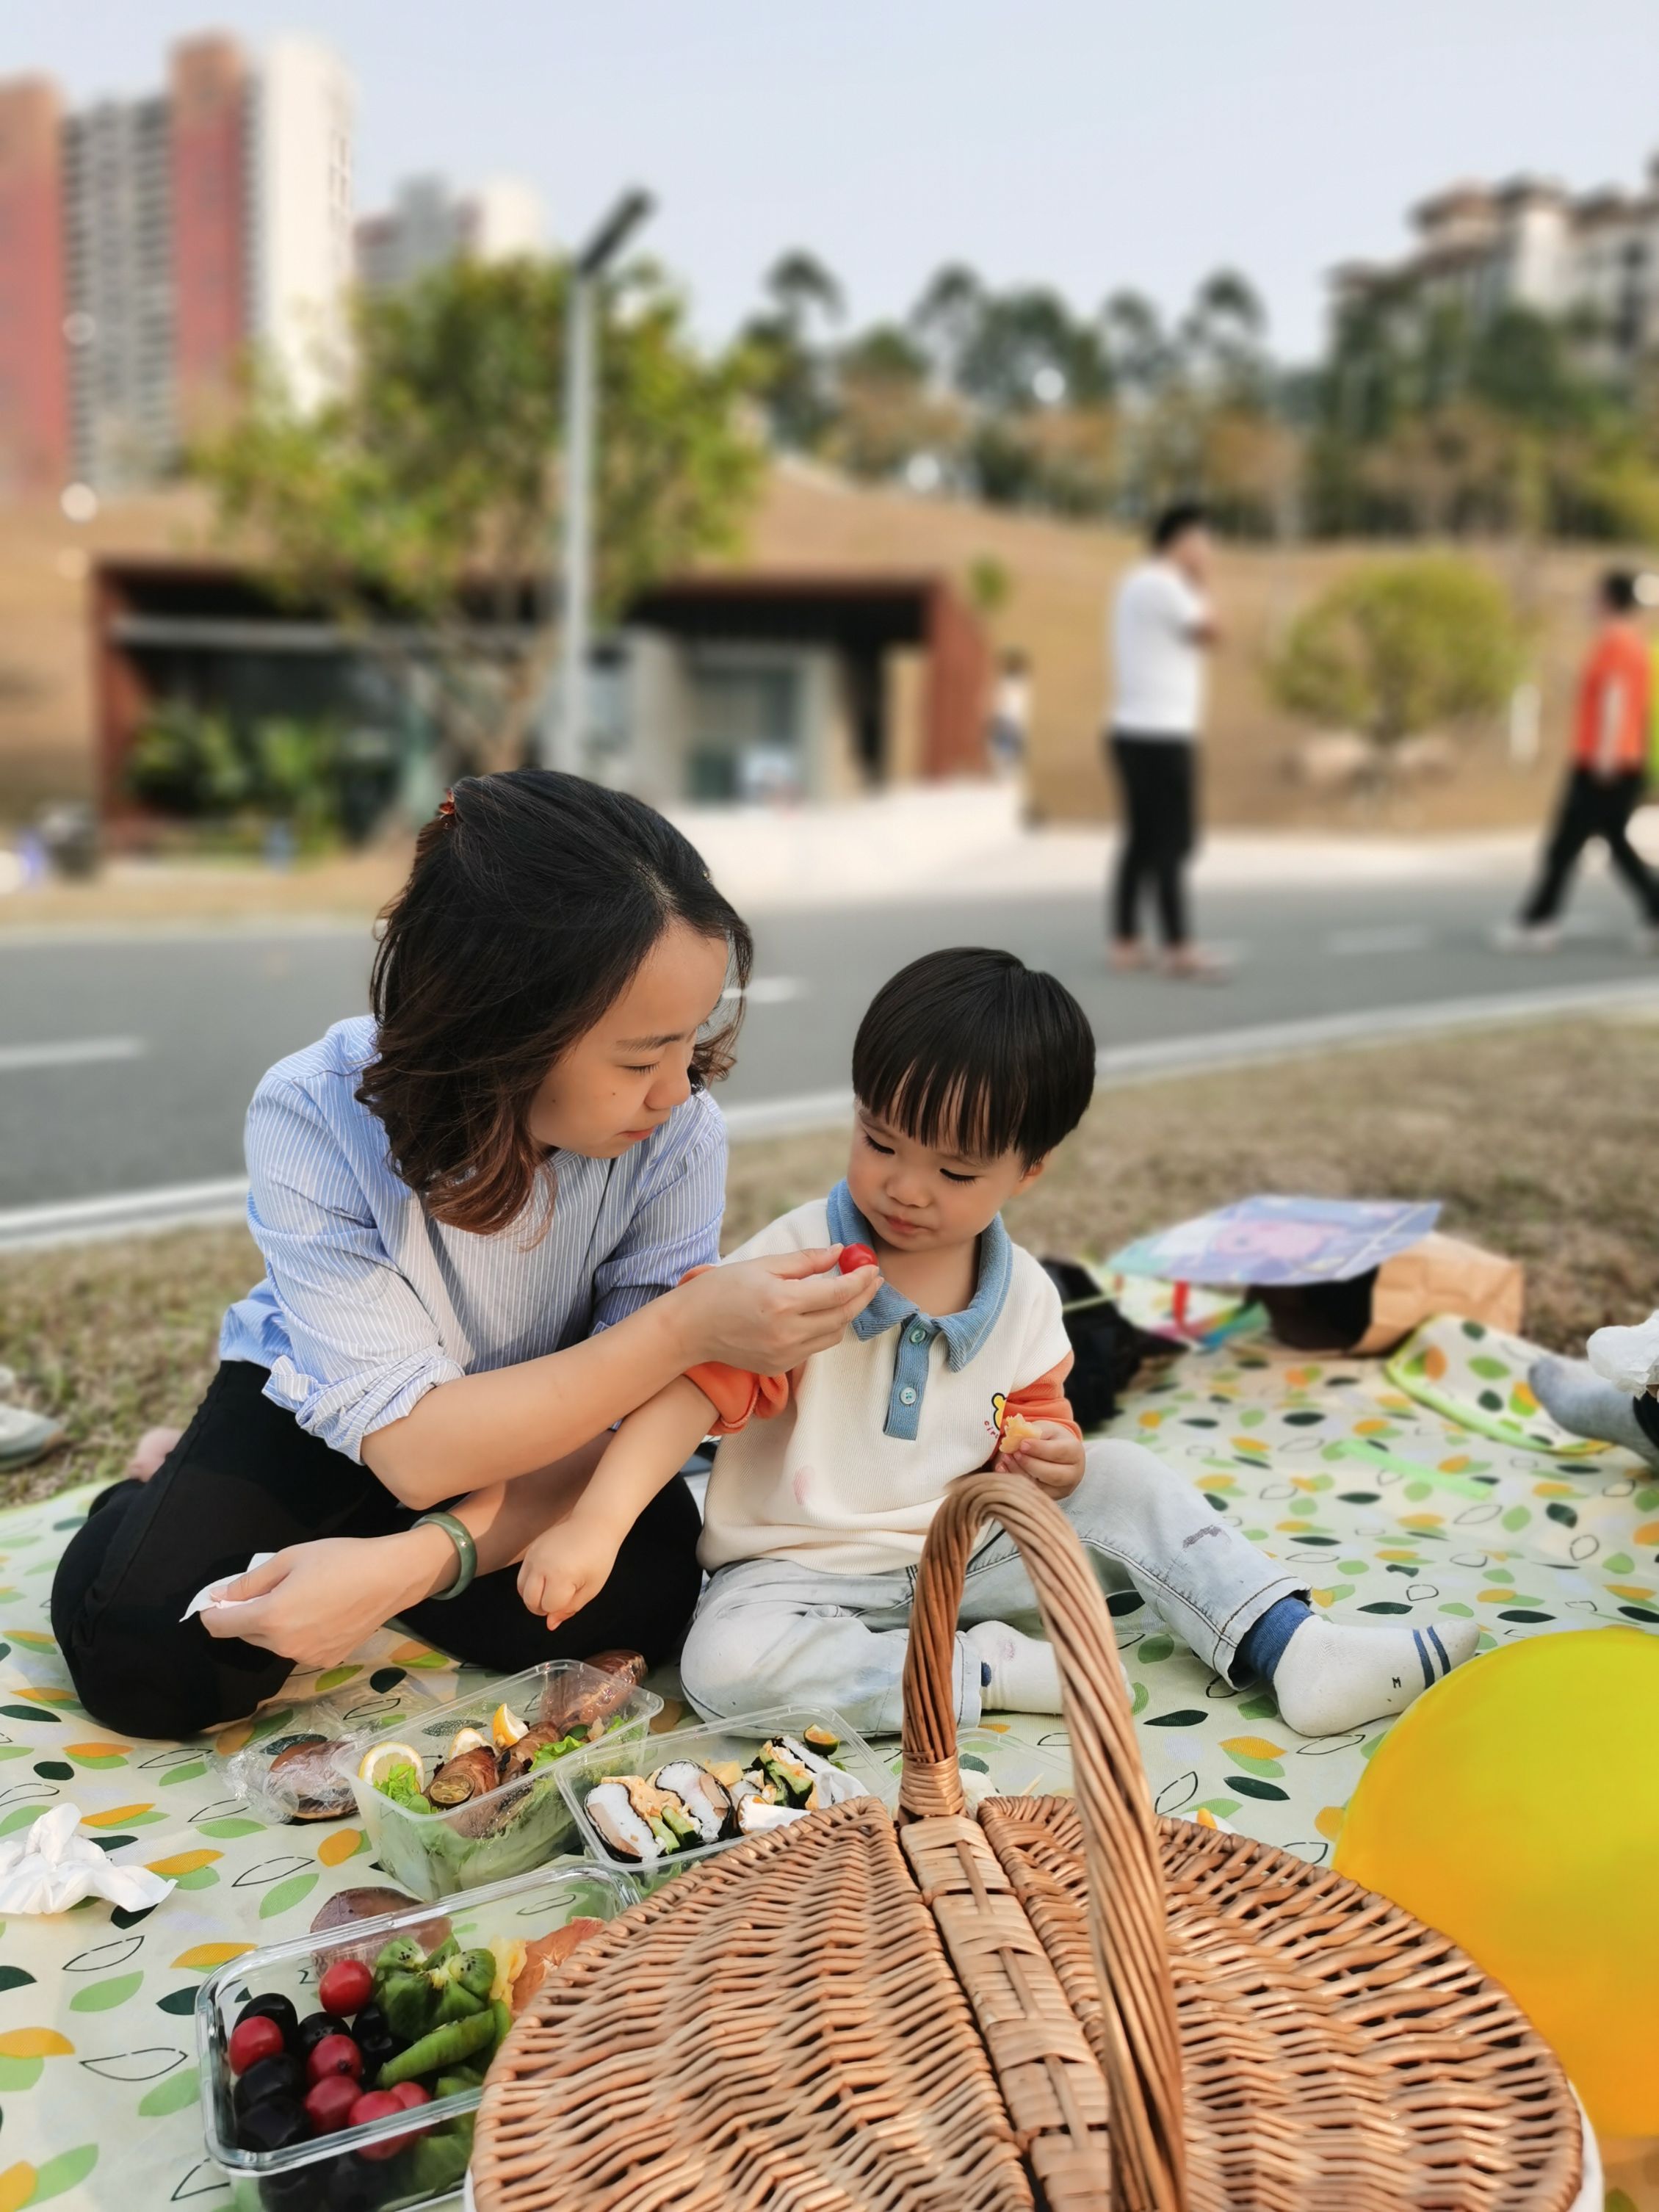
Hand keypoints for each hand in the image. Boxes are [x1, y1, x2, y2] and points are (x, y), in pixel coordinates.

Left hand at [198, 1530, 444, 1667]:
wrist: (391, 1577)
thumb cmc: (340, 1560)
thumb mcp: (290, 1558)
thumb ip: (250, 1581)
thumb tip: (220, 1595)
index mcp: (271, 1618)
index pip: (220, 1625)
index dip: (213, 1611)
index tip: (217, 1598)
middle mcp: (284, 1646)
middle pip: (245, 1634)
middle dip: (247, 1614)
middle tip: (270, 1588)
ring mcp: (306, 1658)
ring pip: (272, 1642)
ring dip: (272, 1625)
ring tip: (301, 1597)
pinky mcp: (325, 1661)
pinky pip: (296, 1648)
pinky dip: (296, 1634)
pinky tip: (319, 1612)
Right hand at [517, 1510, 623, 1629]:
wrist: (595, 1524)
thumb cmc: (599, 1557)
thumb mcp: (591, 1588)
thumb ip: (570, 1608)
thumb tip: (550, 1625)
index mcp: (559, 1575)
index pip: (549, 1607)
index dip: (561, 1607)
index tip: (575, 1594)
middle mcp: (541, 1565)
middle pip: (530, 1601)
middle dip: (543, 1607)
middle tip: (562, 1597)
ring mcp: (533, 1556)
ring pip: (521, 1590)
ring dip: (534, 1597)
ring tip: (554, 1589)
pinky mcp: (531, 1549)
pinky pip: (522, 1575)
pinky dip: (531, 1583)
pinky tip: (549, 1578)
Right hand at [678, 1246, 879, 1370]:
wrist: (689, 1328)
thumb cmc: (721, 1289)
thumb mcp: (763, 1265)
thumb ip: (805, 1261)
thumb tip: (840, 1253)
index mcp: (782, 1302)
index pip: (838, 1293)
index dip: (861, 1279)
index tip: (872, 1267)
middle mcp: (787, 1333)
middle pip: (843, 1316)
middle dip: (863, 1296)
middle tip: (873, 1279)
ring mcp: (784, 1354)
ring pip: (833, 1335)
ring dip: (846, 1314)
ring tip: (849, 1293)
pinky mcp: (779, 1367)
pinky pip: (815, 1348)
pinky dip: (825, 1329)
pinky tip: (822, 1313)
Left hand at [995, 1422, 1085, 1499]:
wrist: (1056, 1454)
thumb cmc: (1050, 1439)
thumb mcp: (1045, 1430)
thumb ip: (1033, 1432)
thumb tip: (1015, 1438)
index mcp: (1075, 1453)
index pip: (1058, 1452)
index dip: (1039, 1449)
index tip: (1022, 1444)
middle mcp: (1072, 1475)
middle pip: (1052, 1474)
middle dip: (1029, 1464)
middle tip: (1014, 1453)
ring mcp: (1061, 1490)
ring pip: (1039, 1487)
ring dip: (1019, 1472)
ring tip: (1006, 1458)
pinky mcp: (1048, 1498)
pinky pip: (1030, 1493)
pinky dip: (1014, 1481)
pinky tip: (1002, 1469)